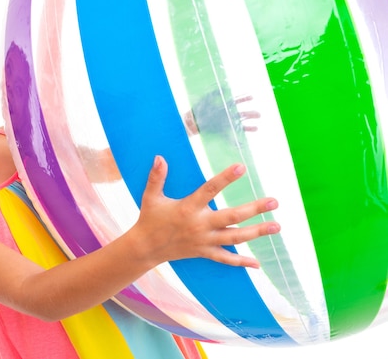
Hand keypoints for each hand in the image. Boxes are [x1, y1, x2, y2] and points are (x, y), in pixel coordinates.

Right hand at [134, 156, 278, 268]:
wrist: (145, 248)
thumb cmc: (149, 219)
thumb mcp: (150, 197)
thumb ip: (156, 177)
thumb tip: (159, 157)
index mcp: (188, 208)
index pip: (210, 190)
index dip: (225, 179)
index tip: (241, 167)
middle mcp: (199, 225)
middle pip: (232, 217)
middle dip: (255, 209)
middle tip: (274, 202)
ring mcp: (204, 241)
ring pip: (235, 238)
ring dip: (257, 232)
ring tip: (277, 226)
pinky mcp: (204, 252)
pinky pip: (225, 259)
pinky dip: (241, 261)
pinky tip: (257, 263)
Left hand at [183, 92, 260, 135]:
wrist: (192, 121)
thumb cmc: (199, 109)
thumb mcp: (207, 99)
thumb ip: (215, 93)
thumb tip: (225, 87)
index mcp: (225, 107)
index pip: (237, 102)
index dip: (244, 99)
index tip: (252, 97)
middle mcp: (227, 115)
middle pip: (241, 114)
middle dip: (250, 114)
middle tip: (259, 114)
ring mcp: (225, 124)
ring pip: (239, 125)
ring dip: (248, 127)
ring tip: (256, 128)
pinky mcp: (222, 132)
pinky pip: (230, 137)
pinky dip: (236, 141)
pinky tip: (242, 144)